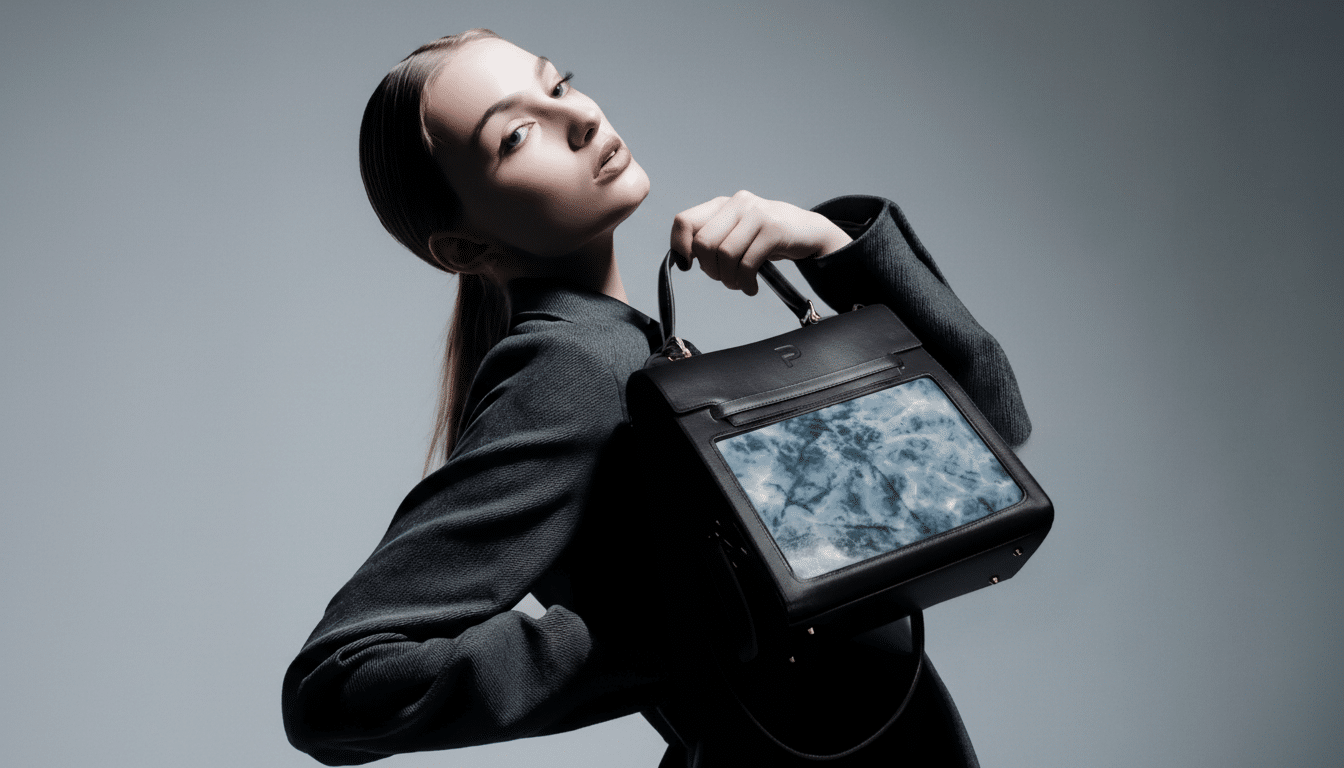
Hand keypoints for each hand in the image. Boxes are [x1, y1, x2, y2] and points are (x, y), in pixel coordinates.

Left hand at [670, 190, 851, 294]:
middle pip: (703, 243)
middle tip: (724, 278)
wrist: (810, 232)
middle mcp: (737, 204)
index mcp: (721, 204)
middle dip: (710, 270)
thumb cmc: (768, 238)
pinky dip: (746, 282)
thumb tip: (684, 259)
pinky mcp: (774, 229)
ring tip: (740, 284)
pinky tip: (751, 287)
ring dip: (730, 279)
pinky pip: (748, 263)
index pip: (684, 221)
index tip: (688, 265)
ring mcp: (756, 214)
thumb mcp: (736, 233)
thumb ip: (712, 239)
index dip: (680, 247)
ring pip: (725, 255)